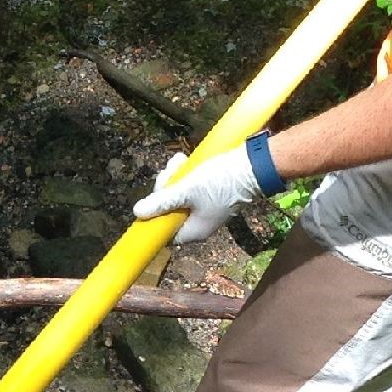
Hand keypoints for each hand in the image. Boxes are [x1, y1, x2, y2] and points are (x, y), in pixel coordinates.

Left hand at [131, 146, 262, 245]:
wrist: (254, 165)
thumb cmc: (219, 181)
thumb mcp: (186, 190)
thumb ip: (162, 202)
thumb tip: (137, 212)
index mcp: (194, 231)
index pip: (165, 232)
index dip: (155, 216)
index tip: (152, 199)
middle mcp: (200, 223)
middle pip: (170, 210)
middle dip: (165, 189)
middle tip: (168, 172)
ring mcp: (206, 208)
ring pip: (179, 195)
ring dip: (174, 177)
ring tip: (178, 161)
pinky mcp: (211, 194)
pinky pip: (190, 187)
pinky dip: (185, 174)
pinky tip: (183, 159)